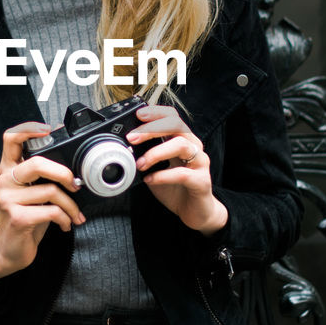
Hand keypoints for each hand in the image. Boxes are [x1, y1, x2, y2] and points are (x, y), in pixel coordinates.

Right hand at [0, 121, 85, 280]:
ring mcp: (8, 199)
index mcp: (8, 169)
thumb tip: (72, 163)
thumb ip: (43, 176)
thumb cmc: (25, 217)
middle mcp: (5, 181)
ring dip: (70, 205)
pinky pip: (51, 211)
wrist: (10, 249)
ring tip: (74, 214)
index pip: (10, 139)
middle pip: (36, 162)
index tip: (48, 131)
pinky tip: (65, 224)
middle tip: (75, 185)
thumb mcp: (32, 192)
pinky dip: (65, 218)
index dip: (29, 129)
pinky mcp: (17, 217)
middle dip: (64, 173)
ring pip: (50, 191)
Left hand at [126, 105, 228, 234]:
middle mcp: (193, 146)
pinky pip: (182, 174)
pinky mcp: (202, 181)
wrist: (195, 212)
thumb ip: (145, 156)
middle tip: (132, 137)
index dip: (156, 112)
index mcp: (182, 139)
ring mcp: (200, 162)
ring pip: (181, 145)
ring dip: (156, 152)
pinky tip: (149, 180)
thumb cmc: (175, 187)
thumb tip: (124, 149)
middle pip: (177, 125)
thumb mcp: (155, 168)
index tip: (138, 115)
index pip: (172, 116)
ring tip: (140, 164)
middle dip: (152, 128)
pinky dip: (162, 176)